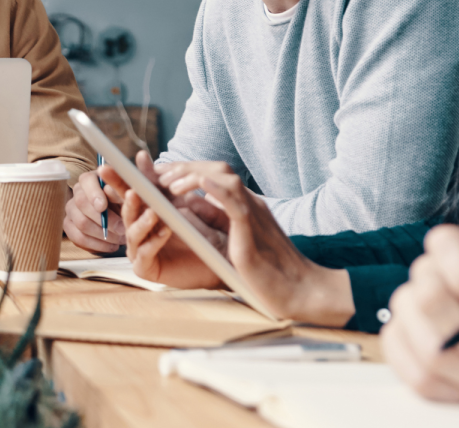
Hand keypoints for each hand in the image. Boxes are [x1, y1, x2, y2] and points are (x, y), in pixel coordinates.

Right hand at [63, 167, 126, 252]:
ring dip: (102, 234)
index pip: (86, 181)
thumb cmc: (123, 204)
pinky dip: (97, 245)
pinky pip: (78, 238)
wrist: (120, 218)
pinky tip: (111, 245)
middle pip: (81, 203)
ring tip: (120, 239)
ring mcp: (71, 210)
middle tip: (121, 229)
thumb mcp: (125, 196)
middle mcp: (78, 192)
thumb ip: (118, 193)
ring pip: (81, 222)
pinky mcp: (69, 226)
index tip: (103, 207)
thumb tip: (109, 190)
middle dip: (103, 219)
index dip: (93, 194)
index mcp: (90, 179)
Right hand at [114, 152, 225, 288]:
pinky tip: (165, 230)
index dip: (116, 181)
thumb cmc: (198, 229)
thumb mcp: (177, 201)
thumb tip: (140, 155)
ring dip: (143, 221)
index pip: (125, 194)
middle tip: (132, 191)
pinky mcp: (145, 268)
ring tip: (153, 212)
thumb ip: (157, 181)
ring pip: (133, 233)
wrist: (218, 258)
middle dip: (126, 201)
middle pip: (125, 212)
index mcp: (140, 214)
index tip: (106, 168)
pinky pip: (145, 254)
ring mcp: (137, 250)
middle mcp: (135, 231)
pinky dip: (154, 241)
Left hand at [157, 160, 352, 325]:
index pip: (215, 175)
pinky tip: (195, 185)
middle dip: (185, 167)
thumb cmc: (268, 272)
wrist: (301, 291)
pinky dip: (215, 188)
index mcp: (245, 206)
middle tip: (158, 174)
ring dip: (193, 174)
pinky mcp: (253, 229)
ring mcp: (253, 213)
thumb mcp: (235, 239)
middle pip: (217, 169)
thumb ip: (216, 219)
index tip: (163, 174)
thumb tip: (191, 201)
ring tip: (168, 183)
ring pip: (224, 177)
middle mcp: (250, 204)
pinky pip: (233, 200)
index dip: (187, 170)